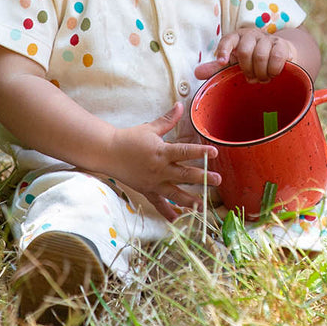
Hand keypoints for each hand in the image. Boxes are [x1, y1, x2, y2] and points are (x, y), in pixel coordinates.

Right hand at [111, 103, 220, 220]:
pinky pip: (158, 204)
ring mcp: (153, 182)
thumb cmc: (130, 138)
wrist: (108, 152)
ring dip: (189, 199)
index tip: (214, 152)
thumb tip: (181, 105)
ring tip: (203, 205)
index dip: (200, 151)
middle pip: (184, 174)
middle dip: (202, 178)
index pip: (184, 151)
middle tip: (218, 180)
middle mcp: (159, 169)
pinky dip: (167, 212)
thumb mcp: (151, 128)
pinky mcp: (146, 190)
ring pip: (174, 193)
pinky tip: (177, 220)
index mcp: (161, 151)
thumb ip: (168, 119)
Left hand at [196, 26, 298, 83]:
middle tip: (250, 79)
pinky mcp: (282, 44)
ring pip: (260, 55)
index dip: (224, 50)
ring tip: (262, 78)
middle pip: (244, 51)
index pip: (228, 40)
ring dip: (260, 72)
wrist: (280, 54)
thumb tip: (197, 73)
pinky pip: (276, 57)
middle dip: (247, 69)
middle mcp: (252, 35)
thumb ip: (217, 69)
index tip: (222, 62)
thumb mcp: (234, 64)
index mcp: (237, 38)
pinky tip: (273, 74)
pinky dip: (273, 69)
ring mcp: (268, 38)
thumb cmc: (253, 60)